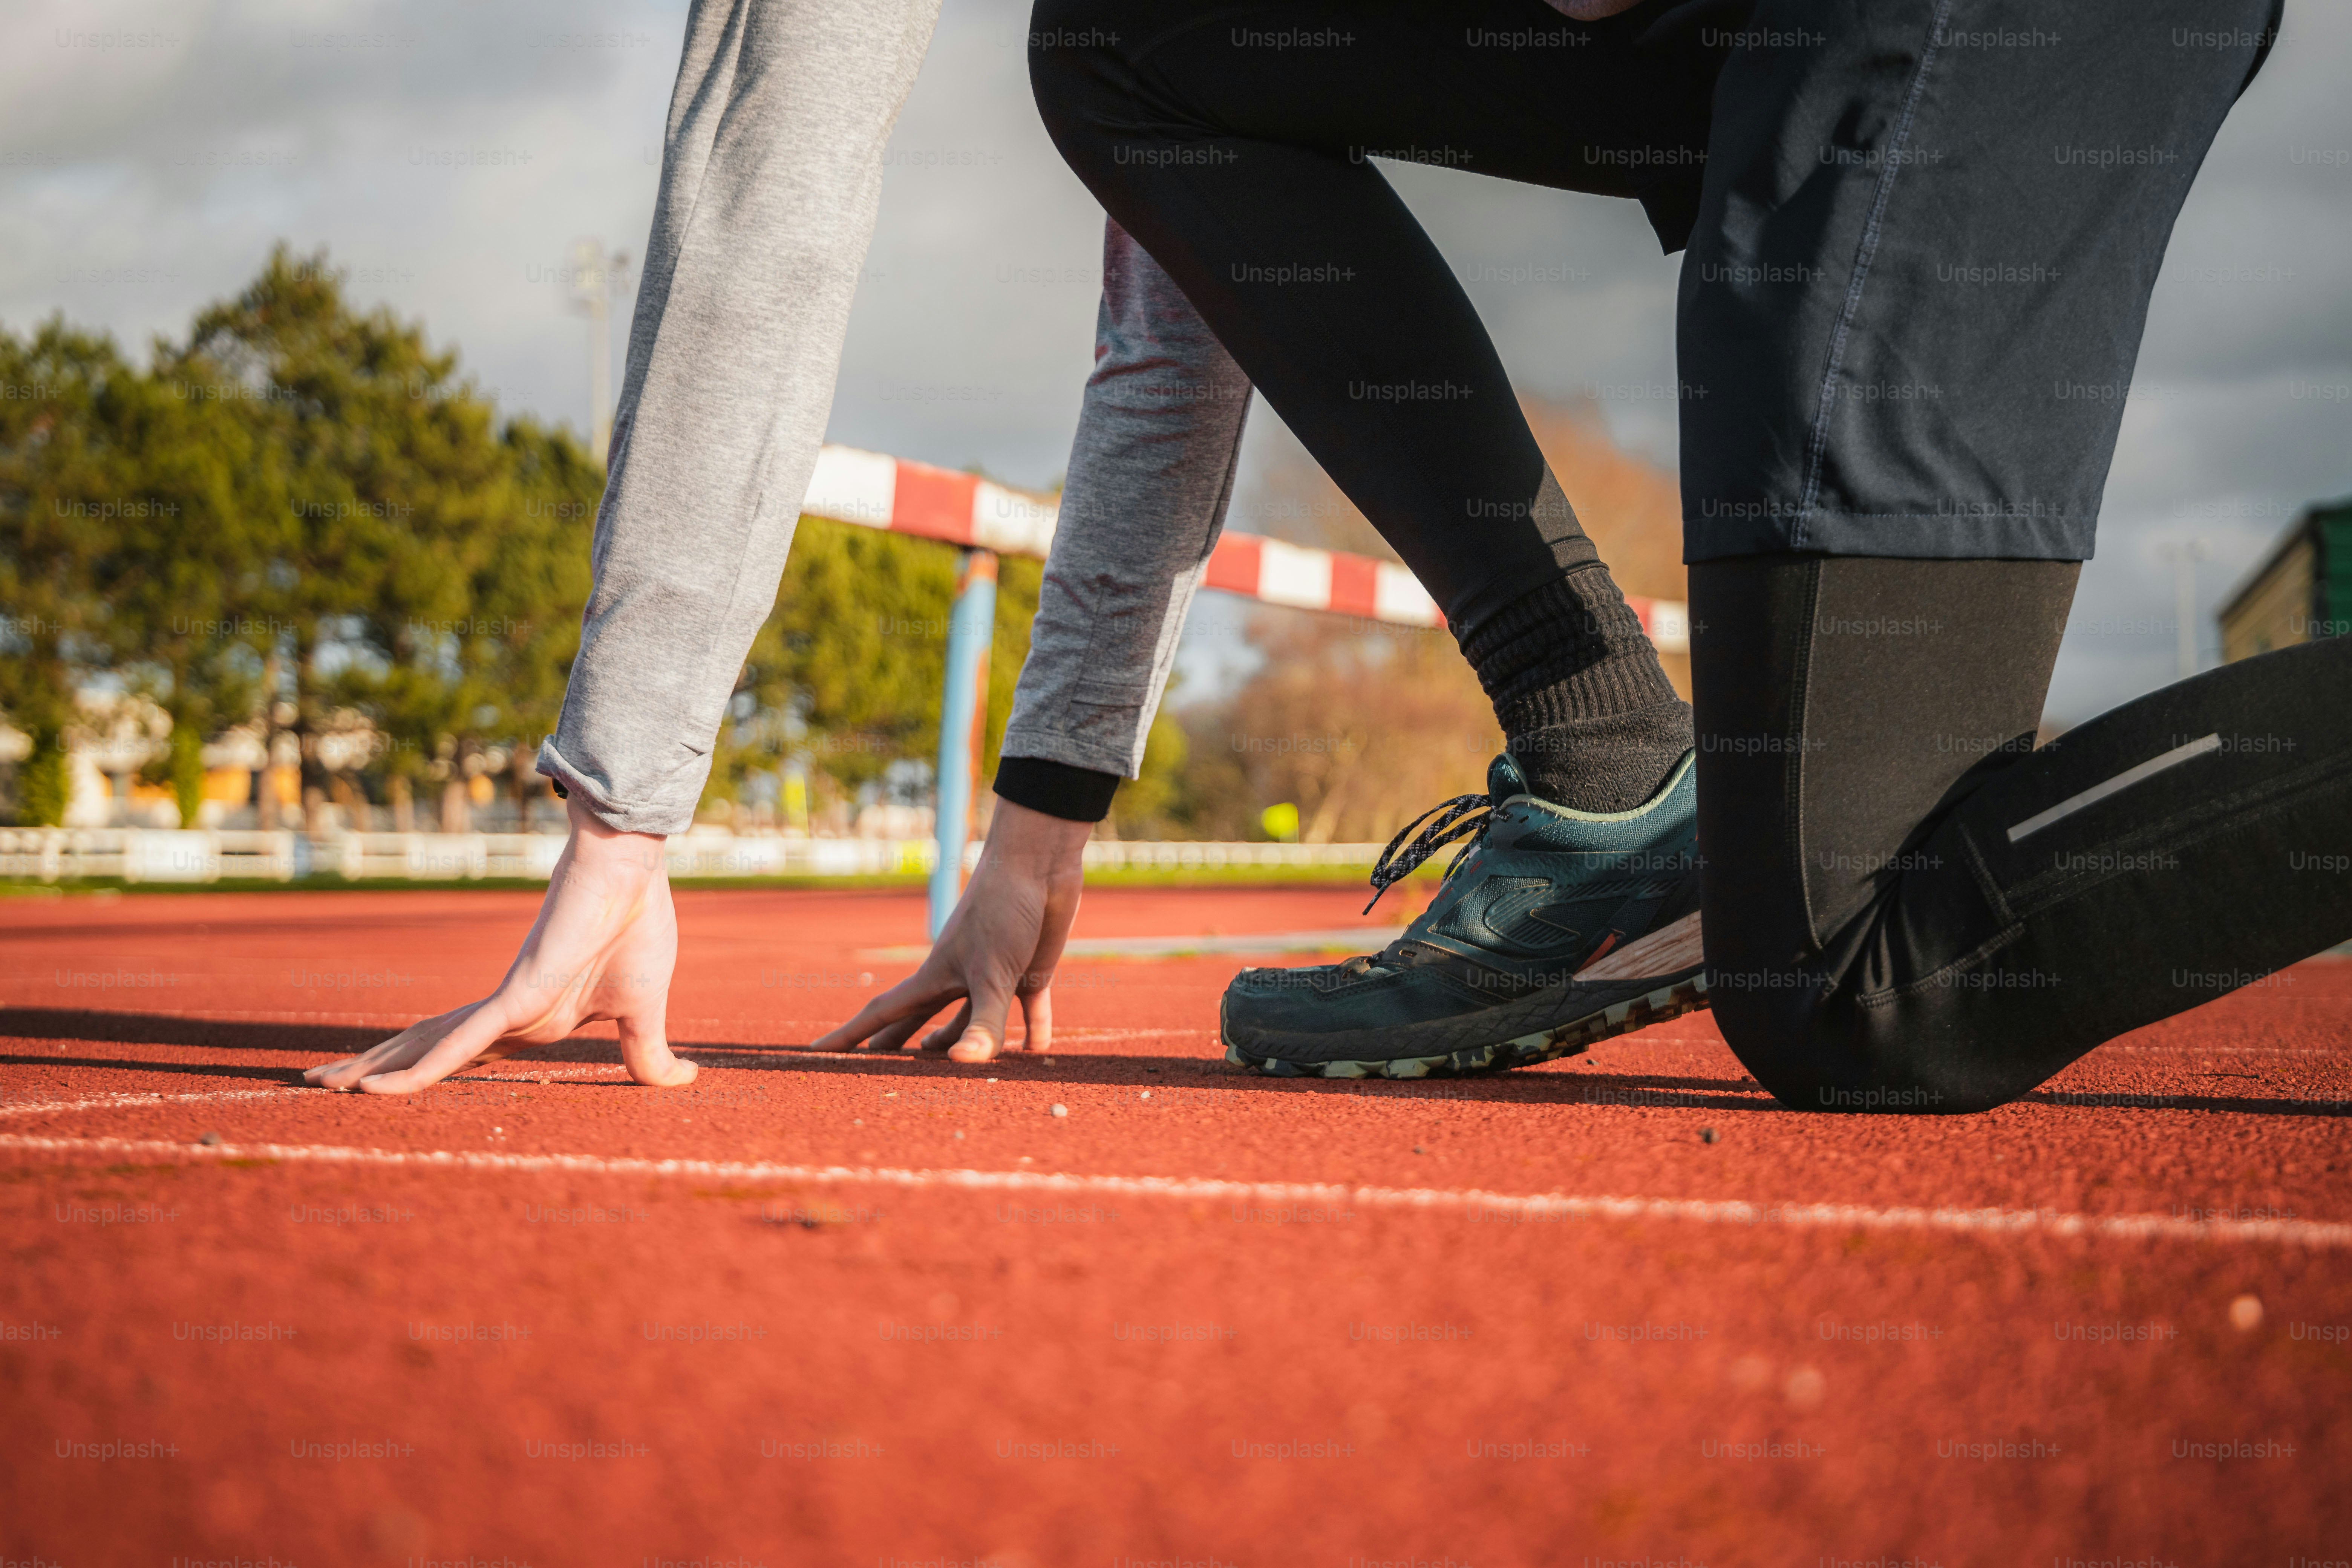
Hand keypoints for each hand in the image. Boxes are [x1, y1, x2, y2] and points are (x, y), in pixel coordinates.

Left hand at [302, 796, 695, 1094]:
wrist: (631, 870)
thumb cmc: (637, 926)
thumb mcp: (644, 1010)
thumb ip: (647, 1053)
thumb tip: (686, 1080)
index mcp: (532, 1018)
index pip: (465, 1053)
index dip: (424, 1069)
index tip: (388, 1086)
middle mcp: (507, 1014)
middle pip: (426, 1048)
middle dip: (372, 1068)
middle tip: (319, 1084)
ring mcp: (507, 1006)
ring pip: (426, 1048)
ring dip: (372, 1071)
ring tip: (318, 1085)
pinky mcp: (516, 996)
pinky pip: (459, 1045)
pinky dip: (419, 1071)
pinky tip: (376, 1093)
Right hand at [813, 799, 1090, 1062]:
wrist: (1039, 864)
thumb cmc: (1003, 909)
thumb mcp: (993, 973)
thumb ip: (983, 1022)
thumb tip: (962, 1064)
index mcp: (934, 976)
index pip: (882, 1014)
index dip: (848, 1036)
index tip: (815, 1054)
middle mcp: (959, 977)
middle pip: (921, 1019)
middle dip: (899, 1043)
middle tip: (876, 1069)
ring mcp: (994, 975)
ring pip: (974, 1018)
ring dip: (964, 1040)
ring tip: (950, 1066)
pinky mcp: (1030, 972)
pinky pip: (1029, 1009)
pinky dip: (1033, 1030)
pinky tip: (1034, 1051)